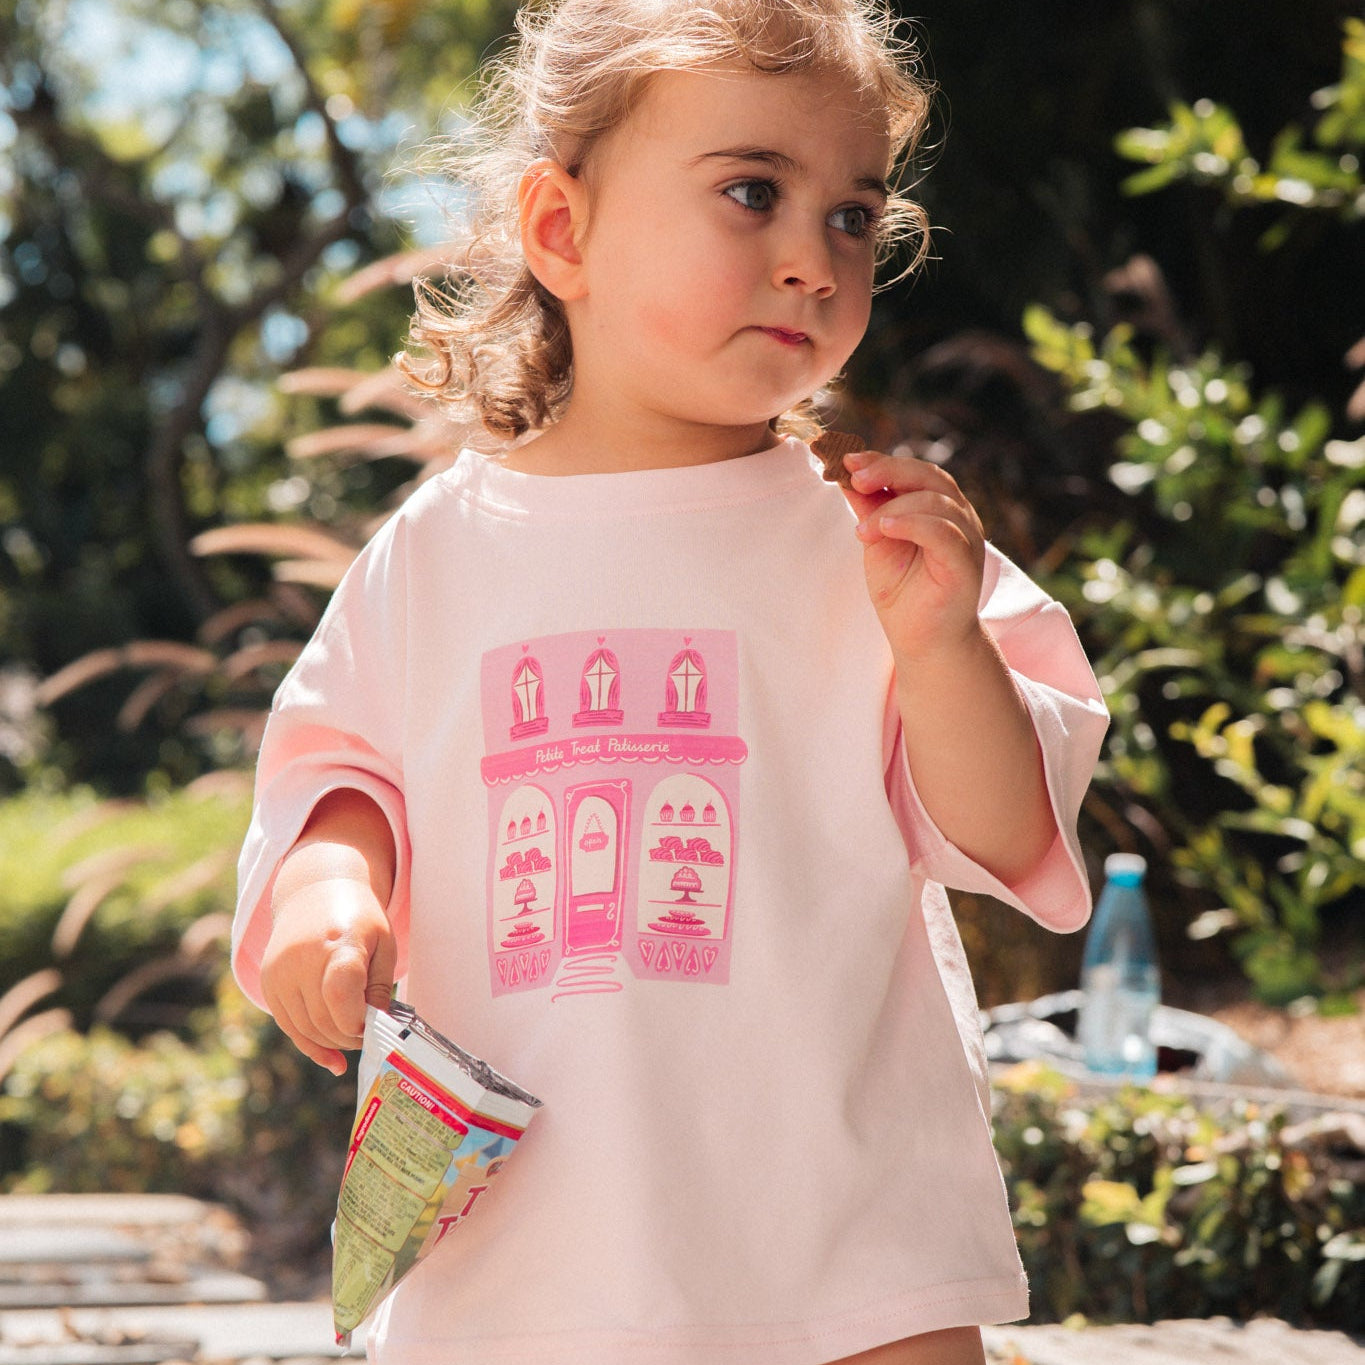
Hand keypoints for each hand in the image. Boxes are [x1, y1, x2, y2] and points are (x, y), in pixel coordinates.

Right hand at [260, 878, 396, 1075]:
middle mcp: (302, 959)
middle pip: (324, 1019)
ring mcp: (280, 972)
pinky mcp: (269, 983)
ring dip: (332, 1042)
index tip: (373, 1026)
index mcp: (338, 944)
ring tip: (352, 1039)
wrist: (316, 892)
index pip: (341, 998)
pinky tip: (332, 1059)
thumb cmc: (359, 919)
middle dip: (349, 1037)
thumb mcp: (383, 946)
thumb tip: (377, 1030)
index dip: (359, 1023)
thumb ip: (380, 989)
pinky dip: (311, 1045)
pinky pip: (289, 1026)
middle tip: (367, 1037)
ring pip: (305, 1028)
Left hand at [841, 449, 986, 662]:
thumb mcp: (878, 544)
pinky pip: (944, 533)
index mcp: (939, 509)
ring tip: (863, 530)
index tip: (846, 460)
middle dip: (888, 471)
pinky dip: (913, 524)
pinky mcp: (965, 565)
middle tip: (854, 478)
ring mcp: (966, 540)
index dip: (881, 462)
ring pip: (936, 502)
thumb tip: (847, 476)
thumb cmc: (903, 593)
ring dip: (893, 508)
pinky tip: (884, 528)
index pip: (914, 473)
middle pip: (929, 477)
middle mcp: (958, 518)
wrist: (922, 641)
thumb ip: (869, 511)